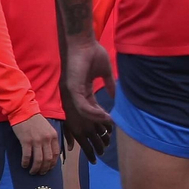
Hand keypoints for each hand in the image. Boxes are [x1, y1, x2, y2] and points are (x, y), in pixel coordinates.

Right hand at [13, 113, 60, 174]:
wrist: (24, 111)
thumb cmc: (35, 120)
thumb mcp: (48, 128)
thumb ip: (50, 139)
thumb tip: (50, 152)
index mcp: (53, 136)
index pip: (56, 154)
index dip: (52, 164)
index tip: (49, 168)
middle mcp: (47, 139)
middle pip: (48, 159)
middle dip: (44, 169)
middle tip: (40, 173)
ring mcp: (36, 140)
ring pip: (38, 160)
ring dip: (35, 168)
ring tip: (32, 172)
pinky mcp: (26, 141)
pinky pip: (27, 156)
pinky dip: (25, 163)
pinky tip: (24, 165)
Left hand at [60, 35, 113, 159]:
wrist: (82, 41)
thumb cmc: (92, 52)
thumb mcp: (105, 72)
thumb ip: (110, 84)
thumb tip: (116, 94)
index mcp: (83, 92)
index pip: (89, 113)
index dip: (98, 124)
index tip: (108, 134)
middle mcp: (74, 95)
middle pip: (82, 119)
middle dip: (91, 134)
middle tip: (101, 147)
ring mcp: (71, 93)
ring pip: (82, 115)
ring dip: (95, 125)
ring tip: (108, 131)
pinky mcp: (71, 88)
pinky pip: (82, 106)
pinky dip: (94, 113)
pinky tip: (105, 117)